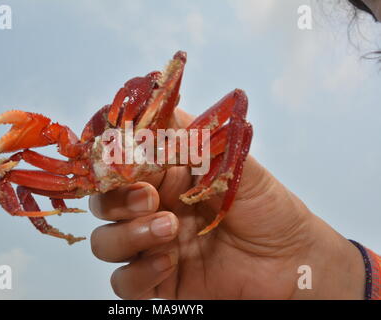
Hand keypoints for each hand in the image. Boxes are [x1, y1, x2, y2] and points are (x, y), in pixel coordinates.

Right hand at [89, 109, 365, 299]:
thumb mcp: (238, 166)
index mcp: (167, 179)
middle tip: (149, 197)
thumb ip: (201, 140)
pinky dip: (138, 272)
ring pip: (105, 242)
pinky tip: (168, 263)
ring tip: (168, 228)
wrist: (292, 262)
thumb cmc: (269, 209)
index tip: (124, 157)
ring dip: (128, 234)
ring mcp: (152, 248)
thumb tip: (165, 109)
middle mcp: (154, 210)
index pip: (123, 167)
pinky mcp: (157, 283)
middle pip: (105, 204)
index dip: (117, 162)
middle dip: (119, 199)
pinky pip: (125, 282)